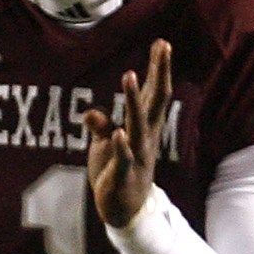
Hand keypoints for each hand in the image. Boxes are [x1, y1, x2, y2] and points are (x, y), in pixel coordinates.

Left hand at [83, 37, 174, 227]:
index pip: (154, 93)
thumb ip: (101, 127)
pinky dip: (121, 146)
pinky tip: (118, 133)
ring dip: (133, 101)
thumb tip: (91, 112)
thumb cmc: (117, 173)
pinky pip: (123, 158)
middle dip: (158, 73)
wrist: (124, 211)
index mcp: (143, 128)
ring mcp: (136, 156)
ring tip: (130, 75)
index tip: (162, 42)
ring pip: (136, 125)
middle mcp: (144, 137)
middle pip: (155, 101)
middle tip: (162, 46)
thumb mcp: (106, 145)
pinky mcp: (123, 175)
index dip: (158, 69)